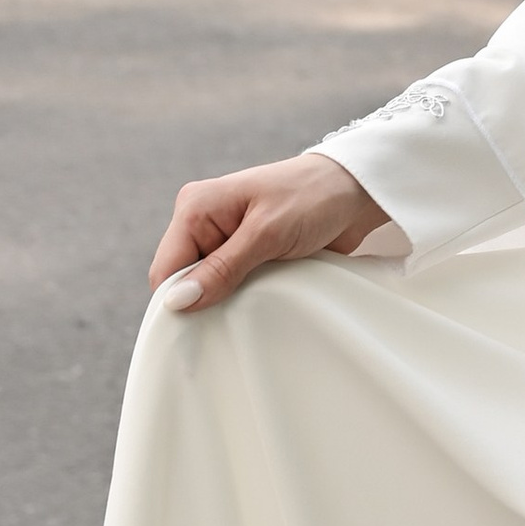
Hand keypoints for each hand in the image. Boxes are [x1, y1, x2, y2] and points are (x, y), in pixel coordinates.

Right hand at [149, 151, 382, 310]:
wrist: (358, 189)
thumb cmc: (313, 198)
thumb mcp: (267, 234)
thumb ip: (222, 268)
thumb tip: (177, 302)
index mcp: (196, 207)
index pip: (166, 269)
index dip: (177, 302)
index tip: (195, 336)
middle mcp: (204, 221)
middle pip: (183, 280)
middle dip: (202, 303)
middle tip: (229, 324)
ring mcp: (224, 237)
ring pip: (207, 286)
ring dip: (225, 301)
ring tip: (249, 310)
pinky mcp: (245, 251)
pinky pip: (229, 284)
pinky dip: (241, 296)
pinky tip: (256, 305)